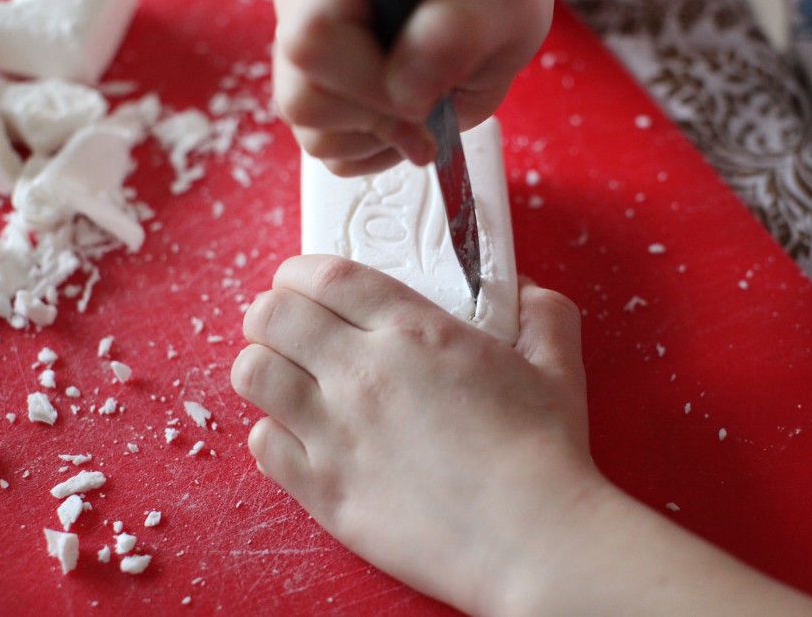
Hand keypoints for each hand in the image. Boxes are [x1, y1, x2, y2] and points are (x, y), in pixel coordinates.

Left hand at [231, 255, 592, 614]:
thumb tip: (522, 290)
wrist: (531, 540)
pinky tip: (305, 436)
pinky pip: (263, 445)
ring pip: (254, 375)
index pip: (324, 276)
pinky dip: (274, 433)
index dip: (300, 271)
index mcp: (414, 333)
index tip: (303, 280)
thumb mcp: (557, 364)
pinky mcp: (325, 491)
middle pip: (271, 317)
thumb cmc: (543, 453)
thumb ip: (542, 313)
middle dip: (273, 312)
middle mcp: (362, 375)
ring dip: (265, 366)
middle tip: (293, 327)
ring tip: (291, 377)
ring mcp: (335, 435)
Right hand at [272, 0, 557, 174]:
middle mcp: (307, 0)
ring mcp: (303, 49)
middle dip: (380, 122)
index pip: (313, 40)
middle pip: (303, 99)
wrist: (491, 2)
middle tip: (436, 103)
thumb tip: (406, 87)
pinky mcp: (315, 89)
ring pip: (311, 133)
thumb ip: (460, 27)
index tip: (429, 92)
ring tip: (426, 103)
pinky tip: (409, 116)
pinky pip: (329, 151)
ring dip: (381, 138)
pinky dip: (377, 149)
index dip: (369, 86)